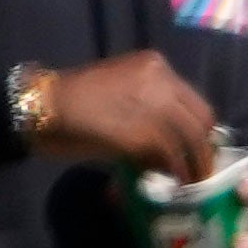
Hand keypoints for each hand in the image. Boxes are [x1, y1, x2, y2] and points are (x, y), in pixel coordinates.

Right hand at [18, 49, 232, 184]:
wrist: (43, 107)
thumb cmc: (74, 101)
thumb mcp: (121, 92)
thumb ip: (150, 108)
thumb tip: (172, 142)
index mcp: (155, 66)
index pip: (195, 102)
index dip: (201, 130)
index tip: (197, 150)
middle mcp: (160, 79)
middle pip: (200, 120)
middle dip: (203, 149)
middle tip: (199, 172)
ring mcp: (153, 105)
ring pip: (190, 139)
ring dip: (193, 164)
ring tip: (188, 181)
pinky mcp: (142, 132)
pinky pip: (170, 155)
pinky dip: (174, 171)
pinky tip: (171, 181)